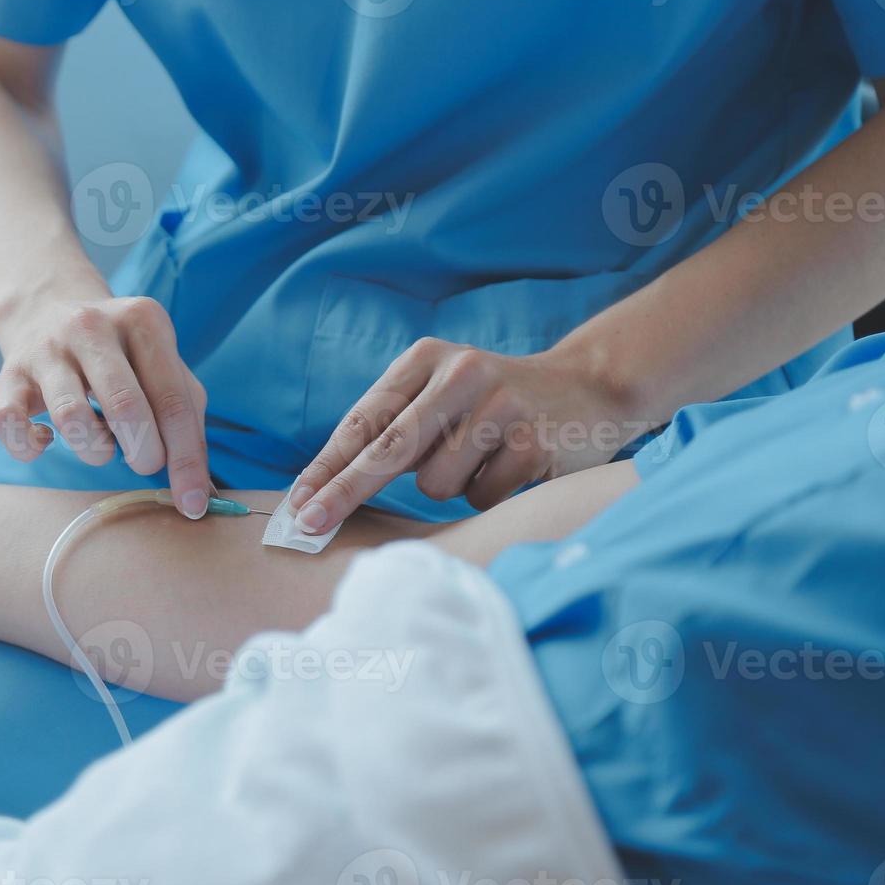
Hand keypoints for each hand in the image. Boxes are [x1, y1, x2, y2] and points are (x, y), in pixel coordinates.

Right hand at [0, 295, 210, 518]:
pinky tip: (46, 440)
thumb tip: (199, 489)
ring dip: (94, 450)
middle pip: (126, 406)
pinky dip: (30, 446)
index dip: (187, 460)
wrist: (48, 308)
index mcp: (143, 321)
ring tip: (100, 444)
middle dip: (143, 454)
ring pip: (71, 418)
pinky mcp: (8, 374)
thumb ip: (187, 417)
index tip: (193, 503)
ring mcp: (46, 349)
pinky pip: (9, 423)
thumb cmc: (122, 355)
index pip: (174, 401)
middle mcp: (91, 327)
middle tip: (144, 463)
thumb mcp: (162, 365)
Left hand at [289, 341, 639, 532]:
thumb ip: (393, 427)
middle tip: (309, 525)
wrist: (588, 388)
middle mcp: (460, 374)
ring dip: (448, 486)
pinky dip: (486, 493)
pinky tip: (510, 465)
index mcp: (426, 359)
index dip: (326, 467)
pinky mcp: (533, 441)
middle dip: (343, 492)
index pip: (363, 422)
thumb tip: (325, 490)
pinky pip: (480, 497)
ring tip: (480, 458)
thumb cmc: (491, 402)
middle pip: (386, 450)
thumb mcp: (440, 393)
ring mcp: (499, 406)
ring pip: (436, 484)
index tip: (296, 504)